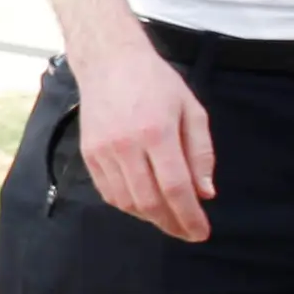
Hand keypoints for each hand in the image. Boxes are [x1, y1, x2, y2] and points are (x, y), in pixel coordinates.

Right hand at [70, 31, 215, 240]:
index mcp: (157, 132)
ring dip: (150, 217)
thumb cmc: (156, 82)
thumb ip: (200, 153)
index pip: (175, 188)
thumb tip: (204, 193)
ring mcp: (103, 151)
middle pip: (149, 202)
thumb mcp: (191, 110)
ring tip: (168, 219)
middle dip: (171, 224)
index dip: (190, 217)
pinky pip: (108, 192)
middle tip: (187, 231)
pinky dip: (128, 206)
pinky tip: (143, 204)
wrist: (109, 61)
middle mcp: (126, 145)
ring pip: (127, 202)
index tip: (201, 232)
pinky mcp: (89, 153)